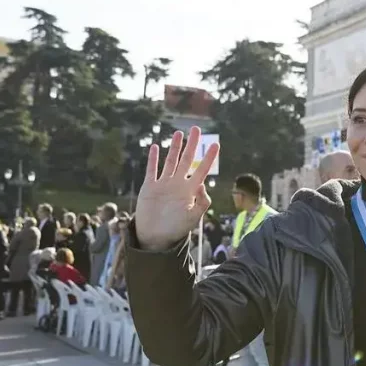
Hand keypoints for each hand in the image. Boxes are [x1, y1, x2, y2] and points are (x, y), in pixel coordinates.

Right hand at [135, 126, 219, 251]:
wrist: (156, 237)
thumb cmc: (176, 229)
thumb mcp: (194, 218)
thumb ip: (202, 202)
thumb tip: (203, 184)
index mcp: (190, 190)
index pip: (202, 170)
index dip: (209, 158)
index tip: (215, 144)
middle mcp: (179, 184)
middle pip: (187, 159)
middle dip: (192, 144)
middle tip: (196, 129)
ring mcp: (164, 184)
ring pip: (170, 161)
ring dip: (175, 147)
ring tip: (179, 133)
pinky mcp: (150, 187)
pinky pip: (152, 170)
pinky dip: (154, 159)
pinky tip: (156, 147)